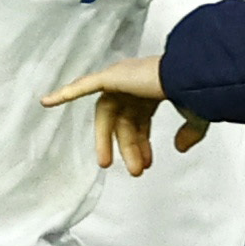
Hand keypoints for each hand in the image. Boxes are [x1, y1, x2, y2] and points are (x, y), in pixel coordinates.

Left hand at [43, 54, 202, 174]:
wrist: (193, 74)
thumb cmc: (198, 88)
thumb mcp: (196, 117)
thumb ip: (189, 133)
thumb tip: (180, 148)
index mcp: (152, 91)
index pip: (140, 121)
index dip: (141, 144)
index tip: (145, 163)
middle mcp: (135, 85)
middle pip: (123, 121)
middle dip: (127, 146)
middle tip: (133, 171)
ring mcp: (122, 79)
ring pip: (107, 114)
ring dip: (105, 139)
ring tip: (106, 163)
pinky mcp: (112, 76)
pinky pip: (83, 86)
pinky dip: (65, 93)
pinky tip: (46, 102)